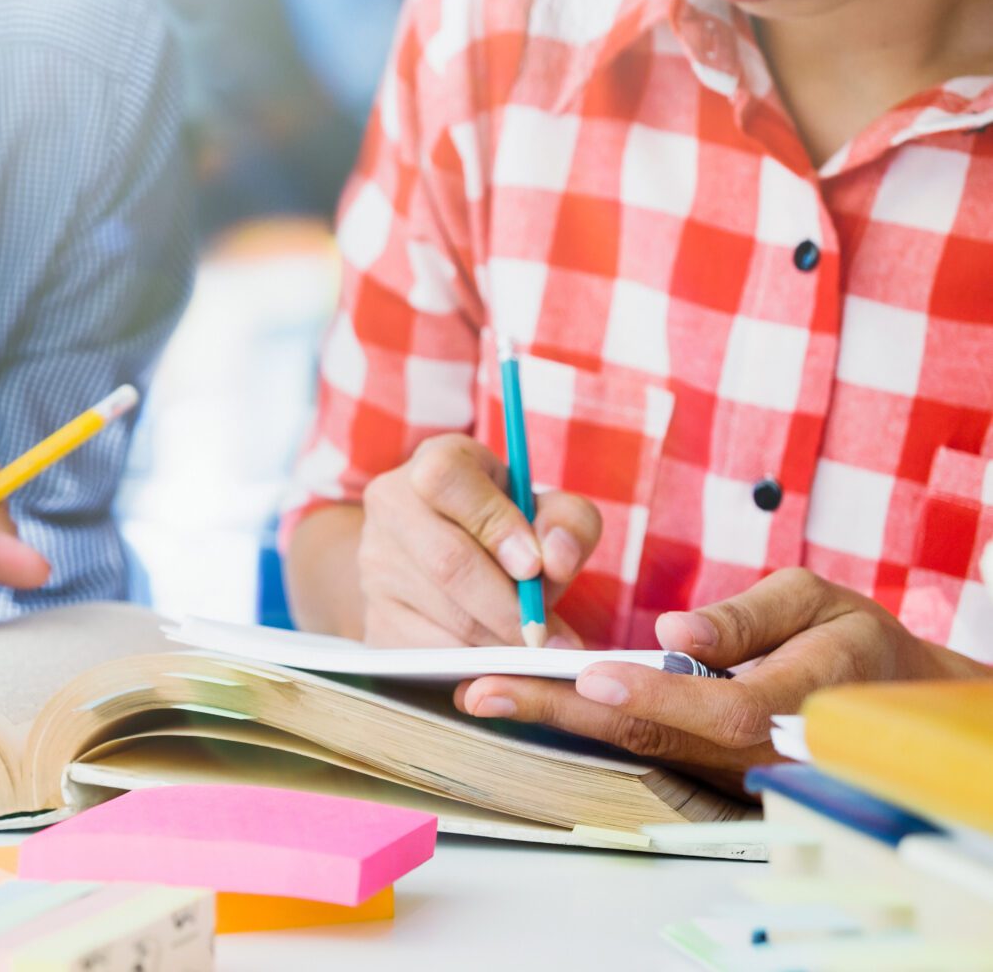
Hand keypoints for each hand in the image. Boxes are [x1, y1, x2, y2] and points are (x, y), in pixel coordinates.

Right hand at [356, 433, 601, 646]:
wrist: (442, 557)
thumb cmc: (507, 528)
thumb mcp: (546, 510)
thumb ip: (567, 523)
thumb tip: (556, 560)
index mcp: (435, 461)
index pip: (447, 480)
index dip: (495, 525)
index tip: (536, 567)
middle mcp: (391, 505)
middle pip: (447, 560)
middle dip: (509, 607)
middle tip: (551, 638)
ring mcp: (375, 565)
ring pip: (442, 614)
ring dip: (499, 641)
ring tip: (538, 651)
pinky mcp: (376, 618)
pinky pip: (428, 653)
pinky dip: (475, 665)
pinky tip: (503, 663)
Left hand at [453, 568, 992, 789]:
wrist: (884, 698)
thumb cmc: (850, 639)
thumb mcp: (818, 601)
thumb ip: (750, 617)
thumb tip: (676, 632)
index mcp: (798, 696)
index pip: (720, 706)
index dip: (655, 693)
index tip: (590, 675)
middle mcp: (755, 748)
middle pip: (654, 735)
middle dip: (563, 711)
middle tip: (487, 689)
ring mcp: (727, 769)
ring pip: (636, 746)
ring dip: (556, 721)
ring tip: (485, 694)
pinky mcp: (706, 769)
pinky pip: (638, 748)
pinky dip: (578, 728)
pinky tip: (525, 704)